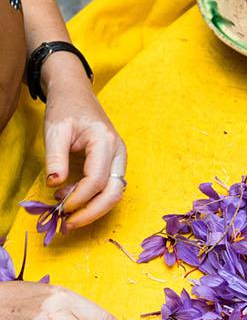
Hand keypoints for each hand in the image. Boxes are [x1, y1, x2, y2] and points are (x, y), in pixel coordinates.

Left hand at [42, 55, 126, 228]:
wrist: (75, 94)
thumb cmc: (65, 110)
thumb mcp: (55, 130)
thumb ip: (56, 158)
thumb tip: (55, 185)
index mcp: (106, 142)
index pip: (97, 179)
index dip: (79, 198)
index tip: (60, 207)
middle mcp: (118, 153)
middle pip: (114, 192)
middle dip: (93, 212)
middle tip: (70, 224)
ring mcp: (119, 159)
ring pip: (114, 193)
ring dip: (94, 208)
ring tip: (68, 214)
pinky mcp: (113, 164)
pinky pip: (109, 187)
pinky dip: (93, 199)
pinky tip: (72, 199)